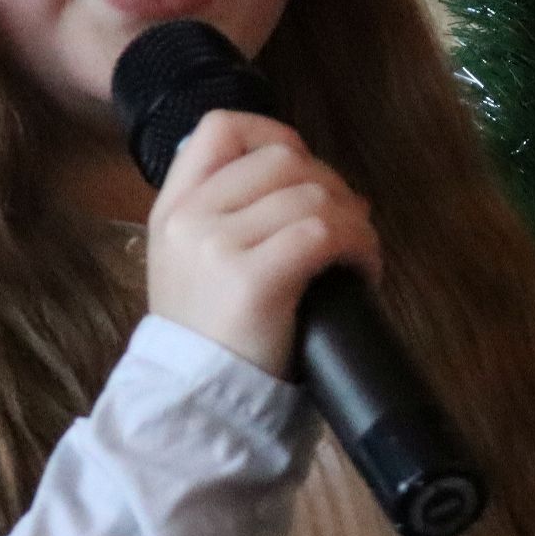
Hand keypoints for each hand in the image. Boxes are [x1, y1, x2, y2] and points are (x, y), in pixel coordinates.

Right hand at [144, 110, 381, 377]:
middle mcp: (190, 218)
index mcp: (172, 209)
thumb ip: (229, 217)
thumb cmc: (213, 341)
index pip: (219, 128)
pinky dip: (358, 245)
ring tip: (359, 253)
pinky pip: (324, 232)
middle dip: (330, 184)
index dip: (274, 133)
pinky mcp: (253, 280)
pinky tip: (362, 270)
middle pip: (282, 157)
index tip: (306, 169)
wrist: (198, 407)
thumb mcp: (196, 266)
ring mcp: (217, 246)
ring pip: (313, 193)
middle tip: (348, 224)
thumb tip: (314, 181)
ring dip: (354, 219)